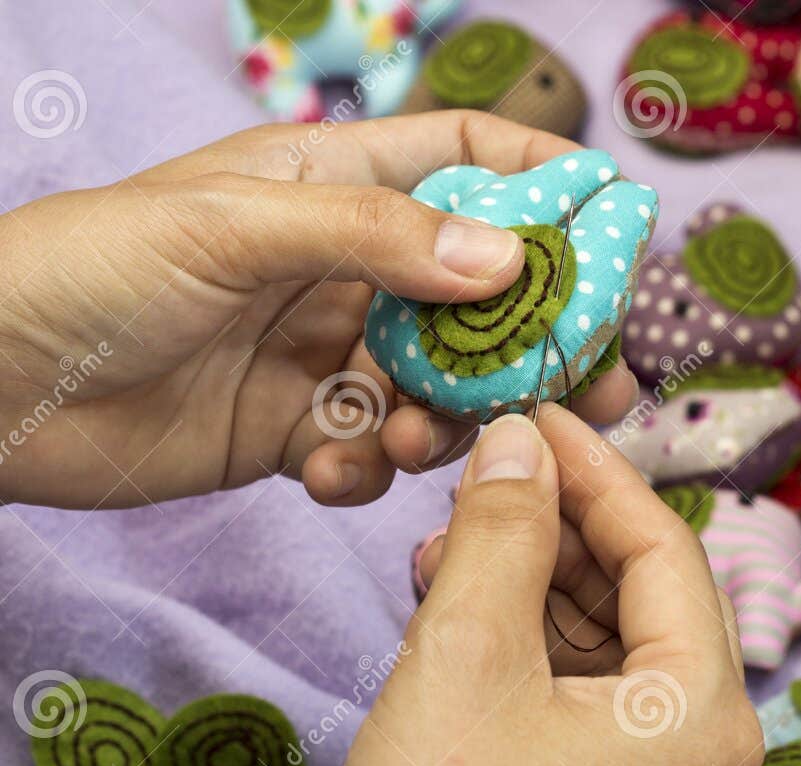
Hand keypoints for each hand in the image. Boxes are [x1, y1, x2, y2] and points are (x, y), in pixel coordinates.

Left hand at [0, 112, 637, 509]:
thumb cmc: (88, 270)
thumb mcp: (234, 229)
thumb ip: (375, 238)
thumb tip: (505, 259)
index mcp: (329, 182)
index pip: (465, 159)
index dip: (543, 188)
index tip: (611, 240)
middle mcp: (339, 263)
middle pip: (475, 291)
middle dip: (532, 340)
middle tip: (591, 391)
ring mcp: (319, 349)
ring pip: (434, 383)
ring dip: (442, 420)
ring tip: (411, 443)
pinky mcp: (293, 429)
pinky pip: (368, 449)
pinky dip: (366, 467)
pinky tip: (329, 470)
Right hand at [244, 409, 765, 765]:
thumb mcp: (462, 654)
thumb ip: (503, 529)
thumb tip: (523, 442)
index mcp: (711, 727)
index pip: (669, 556)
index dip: (597, 472)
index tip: (537, 415)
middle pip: (656, 617)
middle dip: (565, 545)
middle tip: (484, 492)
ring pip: (631, 678)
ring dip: (551, 612)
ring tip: (456, 564)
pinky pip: (617, 739)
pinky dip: (557, 685)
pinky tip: (481, 642)